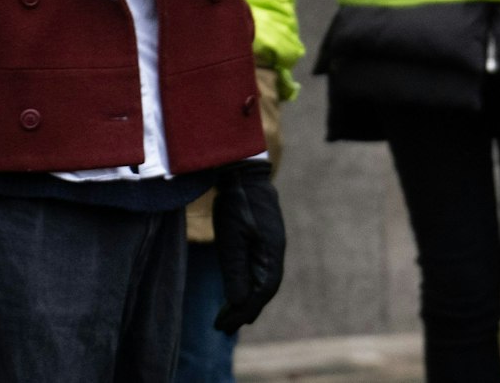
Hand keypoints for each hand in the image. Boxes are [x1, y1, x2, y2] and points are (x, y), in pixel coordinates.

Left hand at [211, 160, 285, 332]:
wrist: (244, 172)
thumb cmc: (236, 204)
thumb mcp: (231, 239)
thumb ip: (235, 271)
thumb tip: (239, 304)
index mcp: (271, 252)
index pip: (262, 291)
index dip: (244, 311)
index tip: (224, 326)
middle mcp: (275, 251)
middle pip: (265, 288)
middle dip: (246, 310)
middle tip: (224, 327)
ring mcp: (272, 243)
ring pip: (263, 279)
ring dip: (248, 298)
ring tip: (230, 314)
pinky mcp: (264, 237)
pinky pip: (260, 268)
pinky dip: (249, 283)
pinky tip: (238, 287)